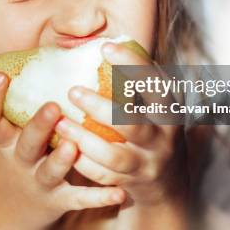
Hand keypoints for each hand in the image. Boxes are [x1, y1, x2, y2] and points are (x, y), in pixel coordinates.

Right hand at [0, 72, 126, 229]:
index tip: (3, 75)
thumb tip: (37, 54)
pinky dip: (98, 197)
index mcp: (5, 141)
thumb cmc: (17, 156)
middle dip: (38, 126)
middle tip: (53, 106)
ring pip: (50, 171)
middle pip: (26, 144)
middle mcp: (19, 161)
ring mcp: (38, 181)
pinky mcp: (58, 201)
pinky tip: (118, 191)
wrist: (10, 211)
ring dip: (62, 159)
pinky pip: (79, 198)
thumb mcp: (7, 134)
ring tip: (74, 145)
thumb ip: (20, 104)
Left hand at [54, 42, 187, 206]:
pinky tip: (65, 147)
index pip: (154, 84)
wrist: (167, 185)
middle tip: (72, 91)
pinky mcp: (132, 184)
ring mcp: (148, 164)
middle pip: (131, 123)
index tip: (105, 48)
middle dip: (99, 107)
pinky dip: (83, 162)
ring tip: (59, 123)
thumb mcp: (156, 107)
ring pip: (114, 155)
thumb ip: (139, 83)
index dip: (132, 64)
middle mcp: (163, 138)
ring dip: (84, 138)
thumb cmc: (153, 131)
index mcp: (169, 110)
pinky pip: (104, 175)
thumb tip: (109, 44)